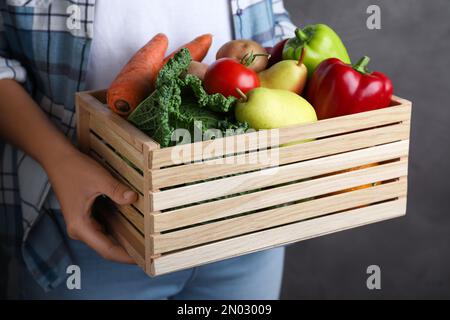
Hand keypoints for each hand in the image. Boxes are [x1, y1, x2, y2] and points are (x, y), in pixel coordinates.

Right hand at [45, 147, 137, 263]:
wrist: (58, 159)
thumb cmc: (75, 170)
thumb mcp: (100, 179)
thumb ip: (117, 191)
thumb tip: (134, 198)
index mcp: (80, 226)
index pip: (107, 250)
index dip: (126, 257)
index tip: (143, 260)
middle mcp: (79, 230)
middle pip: (107, 247)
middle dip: (128, 250)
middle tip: (150, 251)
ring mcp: (81, 224)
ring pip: (106, 238)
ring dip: (123, 240)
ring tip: (145, 242)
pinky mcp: (85, 217)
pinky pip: (103, 228)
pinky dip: (117, 230)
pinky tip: (133, 228)